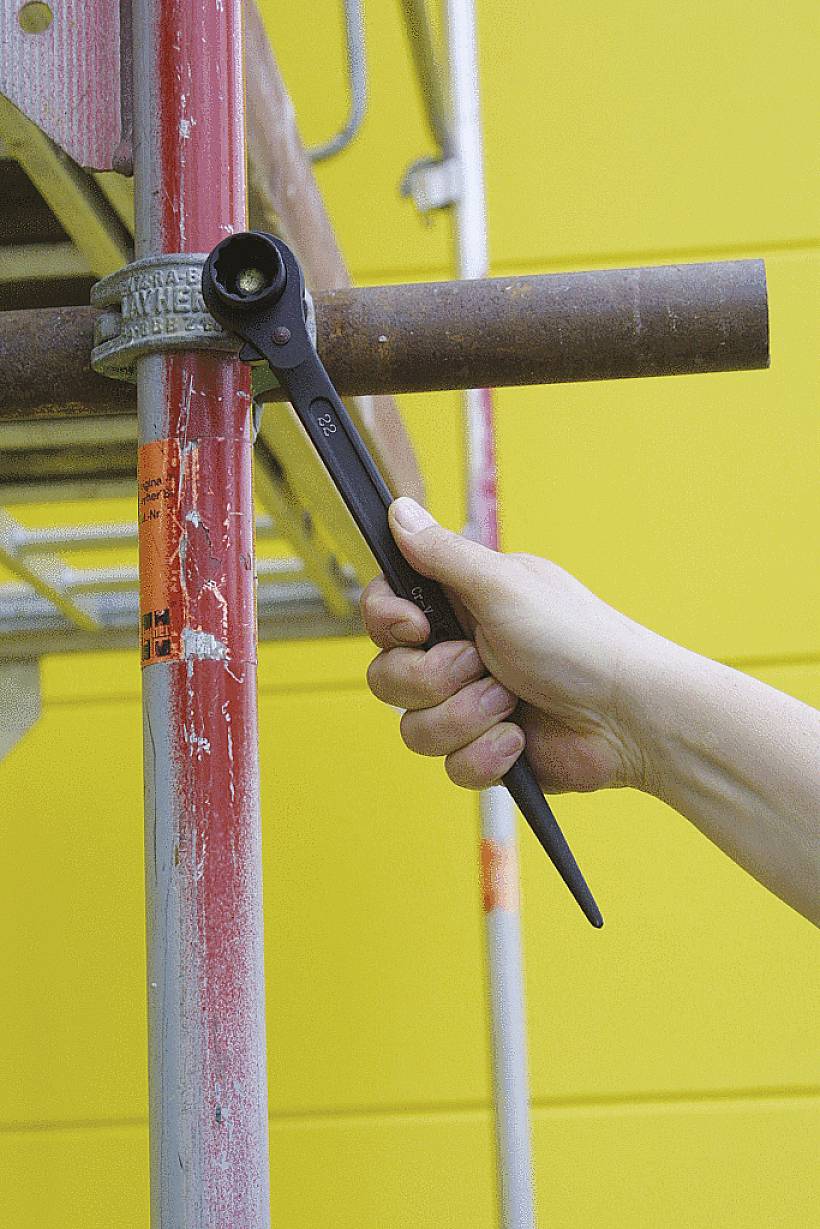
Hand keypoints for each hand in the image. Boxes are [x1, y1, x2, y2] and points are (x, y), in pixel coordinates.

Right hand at [361, 498, 648, 793]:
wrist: (629, 717)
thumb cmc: (580, 641)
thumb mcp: (503, 586)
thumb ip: (442, 553)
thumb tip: (398, 511)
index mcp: (461, 604)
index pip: (385, 611)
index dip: (388, 622)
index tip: (417, 626)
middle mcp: (460, 652)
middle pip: (388, 675)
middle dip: (432, 679)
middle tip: (479, 663)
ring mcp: (470, 704)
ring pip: (414, 727)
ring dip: (465, 716)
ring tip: (511, 701)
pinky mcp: (486, 749)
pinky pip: (450, 766)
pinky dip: (486, 754)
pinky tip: (520, 739)